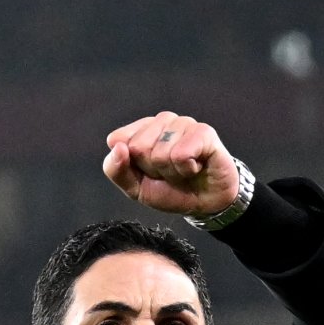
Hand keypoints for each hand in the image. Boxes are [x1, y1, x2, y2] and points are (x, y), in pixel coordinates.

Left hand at [103, 112, 247, 219]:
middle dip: (153, 170)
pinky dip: (187, 169)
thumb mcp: (136, 189)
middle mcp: (161, 121)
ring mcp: (182, 123)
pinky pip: (181, 154)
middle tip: (170, 173)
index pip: (117, 139)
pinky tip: (196, 166)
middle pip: (138, 147)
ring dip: (172, 172)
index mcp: (141, 130)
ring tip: (184, 171)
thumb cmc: (173, 191)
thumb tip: (118, 147)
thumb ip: (116, 170)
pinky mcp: (203, 132)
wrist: (207, 203)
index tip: (148, 172)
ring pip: (161, 153)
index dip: (131, 165)